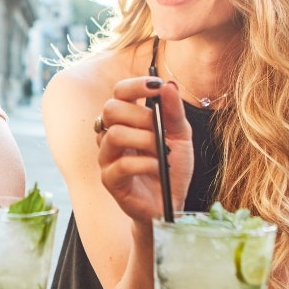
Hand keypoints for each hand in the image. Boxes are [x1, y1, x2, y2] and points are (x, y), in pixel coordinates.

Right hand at [96, 78, 193, 222]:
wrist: (170, 203)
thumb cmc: (171, 167)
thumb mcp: (181, 136)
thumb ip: (174, 111)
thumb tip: (169, 85)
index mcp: (127, 119)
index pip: (120, 92)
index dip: (135, 85)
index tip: (156, 85)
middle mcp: (111, 134)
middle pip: (111, 109)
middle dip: (141, 116)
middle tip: (160, 130)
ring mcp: (107, 157)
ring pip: (114, 134)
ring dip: (144, 140)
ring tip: (161, 152)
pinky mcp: (109, 179)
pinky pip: (122, 164)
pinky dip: (146, 164)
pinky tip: (157, 168)